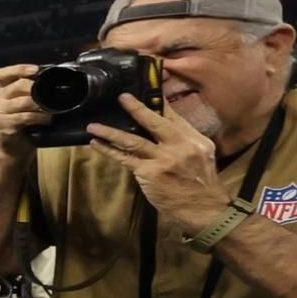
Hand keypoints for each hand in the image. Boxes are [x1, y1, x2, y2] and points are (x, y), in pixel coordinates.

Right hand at [0, 64, 49, 154]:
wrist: (11, 151)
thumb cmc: (21, 127)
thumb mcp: (24, 107)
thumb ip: (31, 94)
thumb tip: (53, 83)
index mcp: (3, 92)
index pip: (3, 74)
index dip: (19, 69)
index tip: (35, 70)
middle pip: (20, 84)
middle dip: (39, 89)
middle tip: (52, 96)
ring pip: (25, 101)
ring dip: (43, 105)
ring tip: (52, 111)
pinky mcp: (4, 125)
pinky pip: (26, 116)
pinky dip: (40, 118)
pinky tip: (47, 121)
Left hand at [87, 95, 230, 235]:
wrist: (203, 208)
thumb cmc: (200, 182)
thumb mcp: (201, 155)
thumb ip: (184, 140)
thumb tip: (162, 125)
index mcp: (194, 139)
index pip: (173, 116)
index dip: (159, 102)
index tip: (145, 89)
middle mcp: (180, 146)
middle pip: (154, 122)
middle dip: (136, 108)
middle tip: (121, 98)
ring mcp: (163, 159)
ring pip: (133, 141)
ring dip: (110, 132)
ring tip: (93, 126)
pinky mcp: (149, 173)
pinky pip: (125, 159)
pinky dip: (109, 151)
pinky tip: (97, 144)